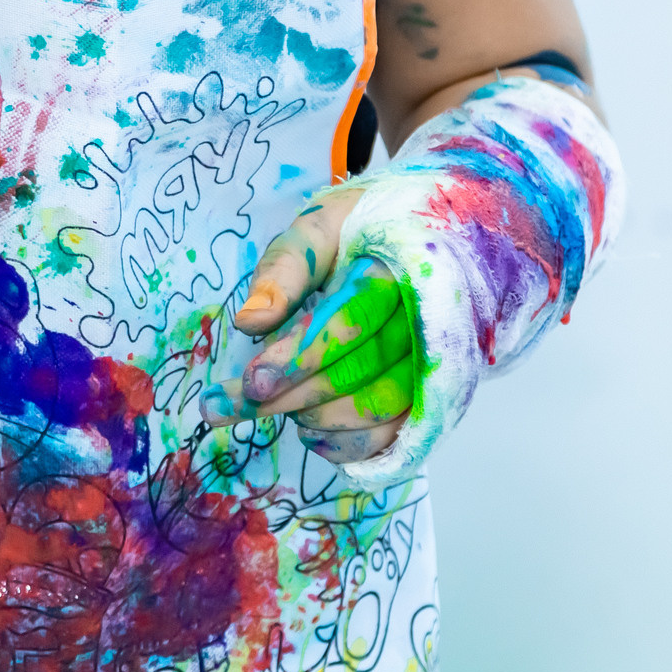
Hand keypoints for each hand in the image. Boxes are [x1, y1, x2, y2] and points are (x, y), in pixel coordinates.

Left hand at [200, 190, 418, 467]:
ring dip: (317, 417)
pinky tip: (309, 430)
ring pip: (378, 408)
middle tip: (237, 402)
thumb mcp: (320, 228)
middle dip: (293, 393)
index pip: (351, 320)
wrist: (413, 240)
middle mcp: (427, 319)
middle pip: (360, 370)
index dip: (300, 354)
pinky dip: (345, 443)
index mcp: (399, 268)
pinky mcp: (430, 396)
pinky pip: (392, 435)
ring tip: (271, 404)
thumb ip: (287, 267)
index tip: (252, 382)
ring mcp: (433, 362)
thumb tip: (249, 320)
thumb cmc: (358, 234)